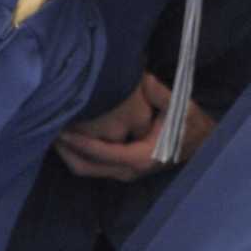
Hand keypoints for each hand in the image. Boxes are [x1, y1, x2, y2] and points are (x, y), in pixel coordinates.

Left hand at [54, 75, 213, 179]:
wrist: (202, 145)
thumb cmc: (191, 126)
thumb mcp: (180, 106)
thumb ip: (158, 92)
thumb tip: (138, 76)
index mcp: (142, 157)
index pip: (102, 152)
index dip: (80, 141)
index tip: (63, 127)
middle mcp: (130, 171)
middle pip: (86, 167)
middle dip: (66, 150)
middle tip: (48, 130)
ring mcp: (124, 174)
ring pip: (85, 169)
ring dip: (68, 153)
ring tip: (53, 132)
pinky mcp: (121, 171)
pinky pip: (92, 167)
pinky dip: (77, 154)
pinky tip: (70, 137)